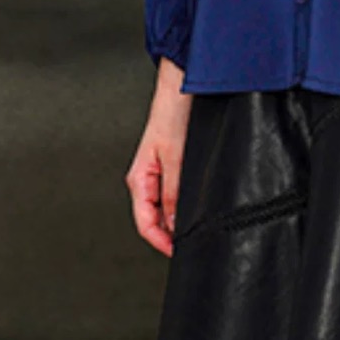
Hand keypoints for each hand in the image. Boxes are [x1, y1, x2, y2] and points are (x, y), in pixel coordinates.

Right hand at [127, 58, 191, 255]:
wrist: (184, 86)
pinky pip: (176, 195)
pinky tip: (200, 206)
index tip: (179, 253)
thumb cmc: (173, 114)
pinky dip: (186, 205)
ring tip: (200, 228)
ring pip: (166, 209)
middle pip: (155, 220)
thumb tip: (176, 226)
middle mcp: (147, 179)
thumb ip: (175, 193)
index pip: (145, 224)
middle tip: (196, 244)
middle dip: (172, 235)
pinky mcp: (173, 166)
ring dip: (180, 221)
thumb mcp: (176, 158)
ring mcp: (160, 173)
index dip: (161, 243)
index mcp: (139, 179)